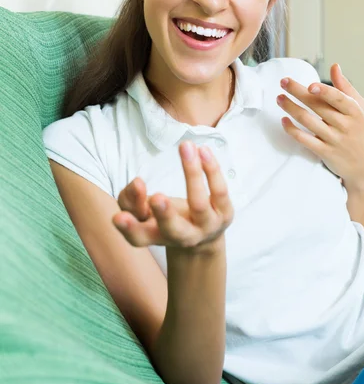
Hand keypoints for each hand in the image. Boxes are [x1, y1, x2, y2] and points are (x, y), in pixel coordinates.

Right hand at [112, 141, 233, 251]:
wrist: (204, 236)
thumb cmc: (166, 218)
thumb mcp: (144, 212)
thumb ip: (130, 199)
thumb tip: (137, 183)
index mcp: (157, 237)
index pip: (139, 237)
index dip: (128, 228)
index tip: (118, 217)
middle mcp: (183, 237)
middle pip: (173, 228)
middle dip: (164, 214)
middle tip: (157, 197)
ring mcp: (206, 227)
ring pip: (199, 204)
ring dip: (192, 173)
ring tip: (186, 146)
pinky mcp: (226, 214)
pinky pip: (219, 191)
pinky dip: (211, 169)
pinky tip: (203, 150)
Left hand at [277, 63, 363, 190]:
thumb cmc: (361, 131)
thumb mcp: (360, 108)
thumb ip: (345, 88)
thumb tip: (335, 66)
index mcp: (354, 111)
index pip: (338, 99)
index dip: (324, 92)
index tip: (310, 85)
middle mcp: (344, 125)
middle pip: (318, 107)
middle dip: (298, 93)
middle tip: (283, 82)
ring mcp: (334, 140)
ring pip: (308, 122)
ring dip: (291, 108)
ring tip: (279, 98)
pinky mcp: (324, 152)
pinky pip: (305, 140)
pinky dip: (293, 130)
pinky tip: (284, 120)